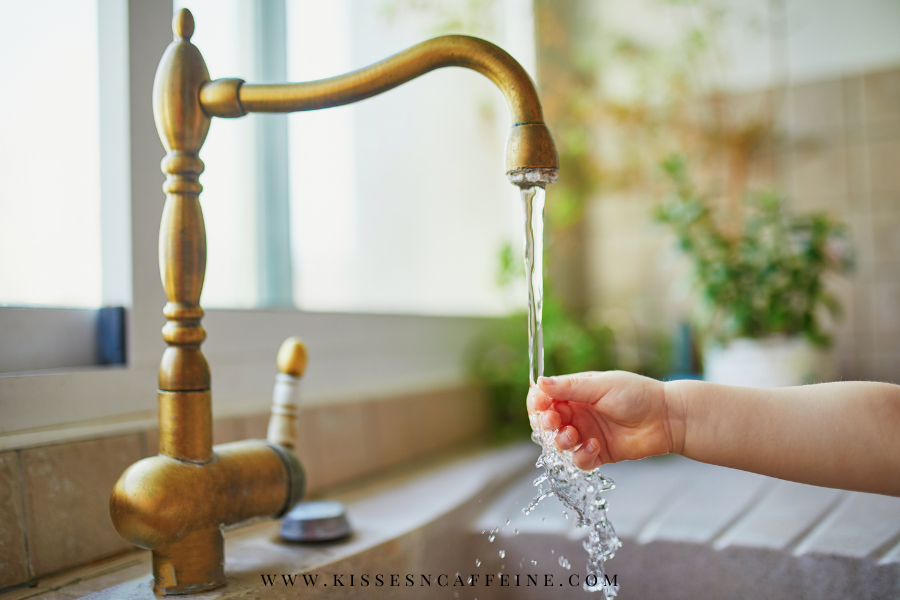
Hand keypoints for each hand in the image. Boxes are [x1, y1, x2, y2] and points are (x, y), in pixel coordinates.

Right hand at [526, 371, 678, 470]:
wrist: (666, 418)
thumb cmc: (636, 394)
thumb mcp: (601, 386)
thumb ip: (569, 387)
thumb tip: (539, 382)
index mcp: (575, 393)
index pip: (544, 398)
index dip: (537, 402)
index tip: (539, 403)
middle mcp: (577, 414)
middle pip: (547, 422)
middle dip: (545, 423)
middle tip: (553, 421)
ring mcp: (587, 434)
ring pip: (559, 443)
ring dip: (561, 440)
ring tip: (575, 435)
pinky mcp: (598, 453)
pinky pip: (579, 461)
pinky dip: (582, 456)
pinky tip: (596, 446)